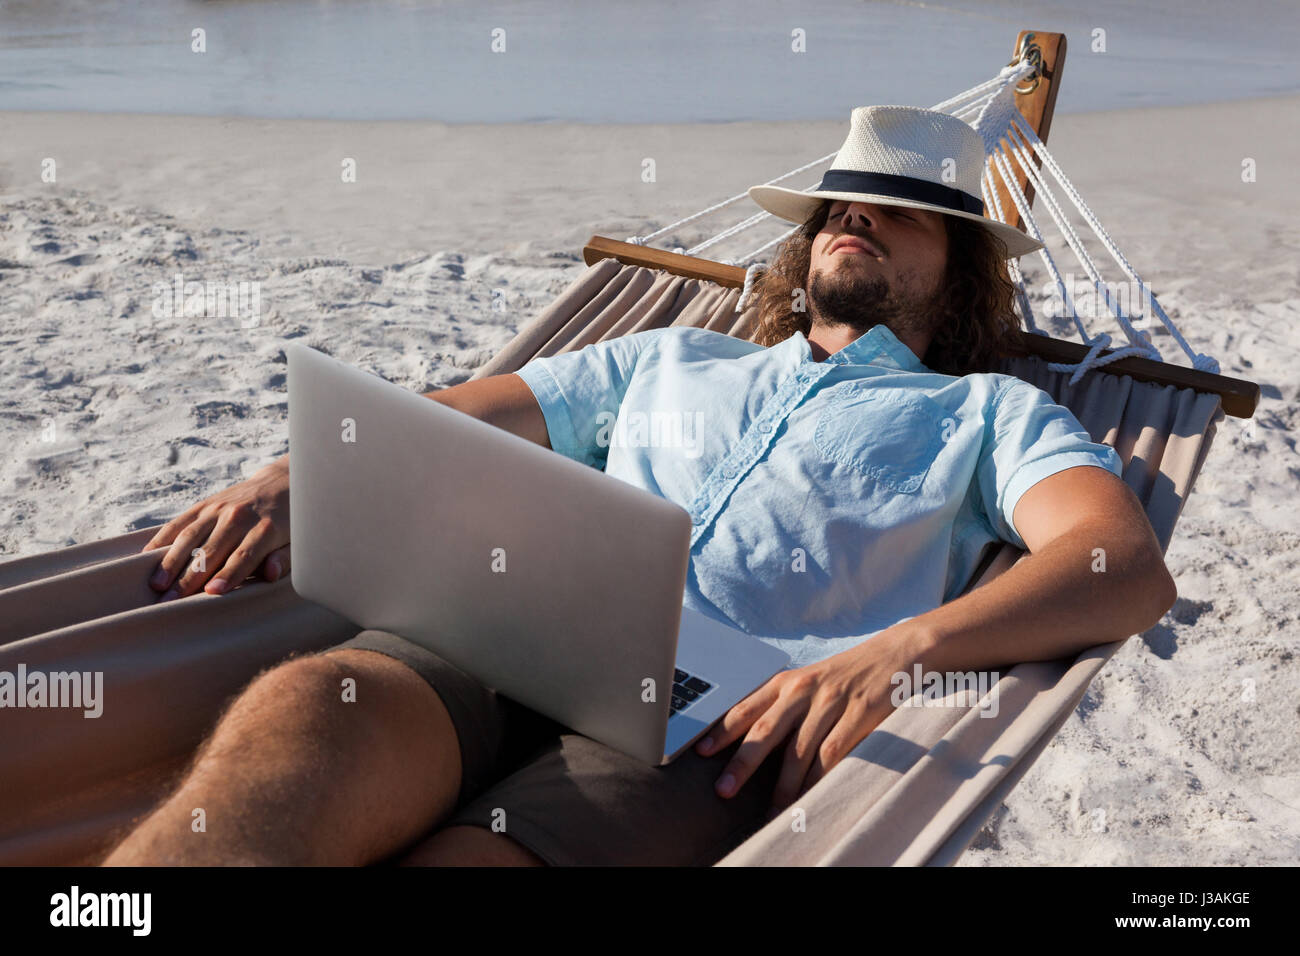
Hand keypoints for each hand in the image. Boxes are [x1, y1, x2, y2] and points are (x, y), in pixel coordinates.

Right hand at [142, 457, 291, 600]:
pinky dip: (163, 539)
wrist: (282, 483)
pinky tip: (147, 558)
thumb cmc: (292, 522)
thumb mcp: (299, 541)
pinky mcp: (205, 505)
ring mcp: (219, 509)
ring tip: (156, 585)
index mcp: (266, 528)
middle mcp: (239, 516)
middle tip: (170, 602)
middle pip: (211, 550)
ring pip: (190, 536)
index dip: (229, 574)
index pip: (244, 555)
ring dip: (171, 561)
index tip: (213, 592)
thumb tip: (270, 574)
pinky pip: (180, 522)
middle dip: (190, 578)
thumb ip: (285, 559)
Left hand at [694, 624, 918, 812]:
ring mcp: (832, 701)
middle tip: (724, 789)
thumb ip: (782, 706)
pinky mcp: (860, 713)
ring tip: (771, 813)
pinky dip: (820, 779)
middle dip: (743, 763)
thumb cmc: (844, 676)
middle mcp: (804, 689)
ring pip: (800, 750)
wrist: (894, 654)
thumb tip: (748, 742)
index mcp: (787, 681)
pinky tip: (810, 797)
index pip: (748, 707)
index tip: (702, 752)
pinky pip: (834, 753)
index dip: (723, 731)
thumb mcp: (808, 682)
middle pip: (767, 730)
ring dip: (784, 786)